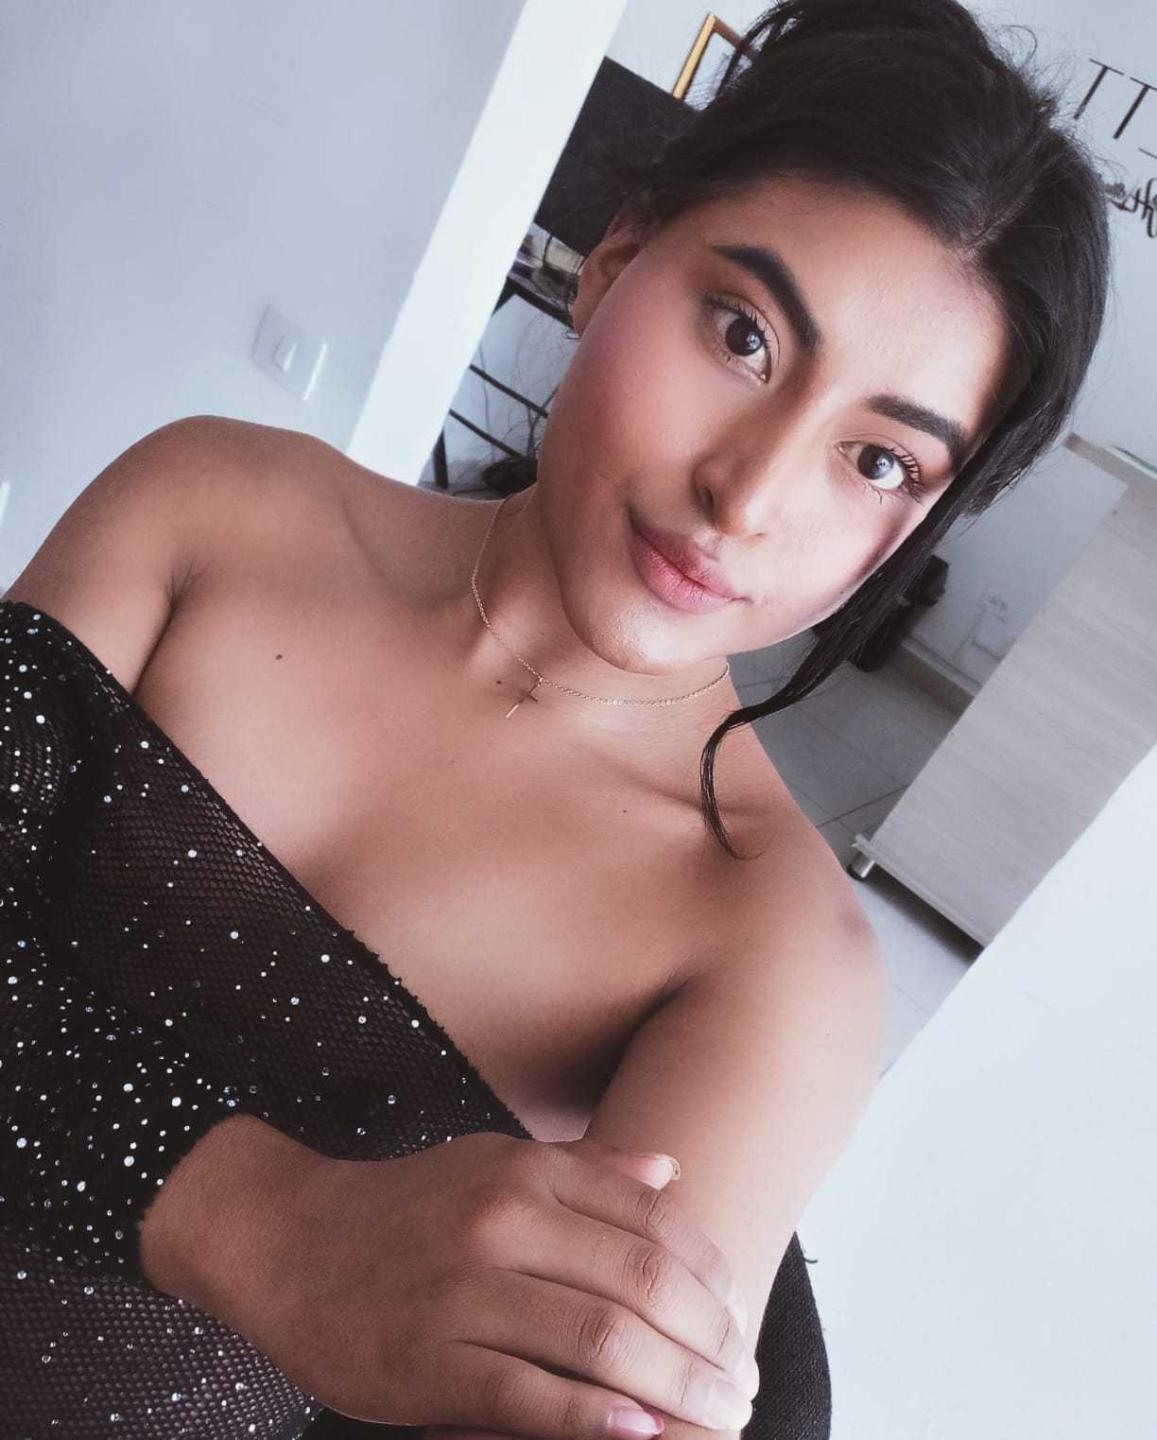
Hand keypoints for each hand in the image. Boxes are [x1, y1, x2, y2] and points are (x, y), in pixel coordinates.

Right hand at [416, 1147, 758, 1439]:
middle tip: (744, 1380)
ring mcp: (464, 1293)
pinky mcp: (428, 1362)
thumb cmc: (406, 1207)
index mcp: (526, 1174)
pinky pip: (527, 1397)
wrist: (288, 1241)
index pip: (652, 1223)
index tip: (740, 1315)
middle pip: (640, 1282)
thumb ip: (584, 1169)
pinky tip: (641, 1434)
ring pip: (599, 1341)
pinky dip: (593, 1420)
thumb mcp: (493, 1163)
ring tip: (719, 1416)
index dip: (712, 1274)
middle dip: (709, 1339)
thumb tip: (671, 1172)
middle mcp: (502, 1223)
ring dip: (676, 1386)